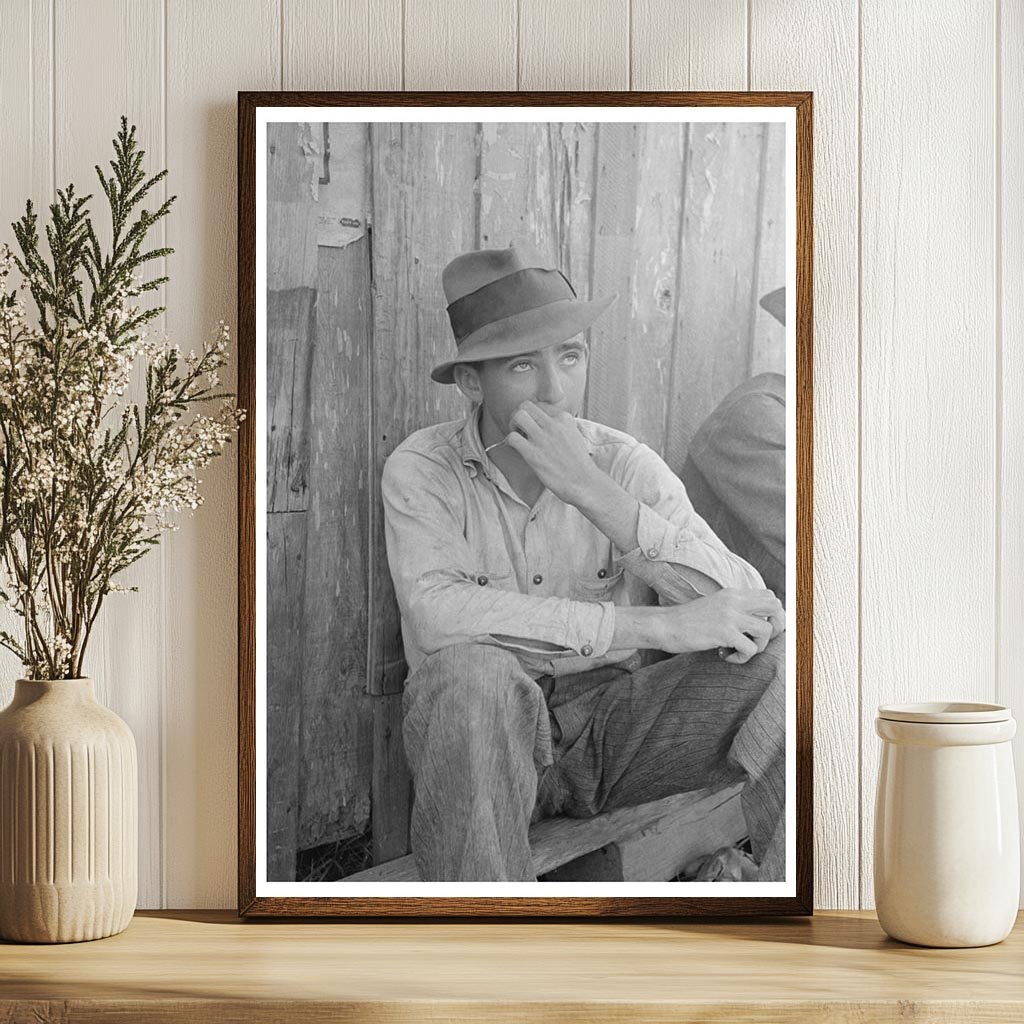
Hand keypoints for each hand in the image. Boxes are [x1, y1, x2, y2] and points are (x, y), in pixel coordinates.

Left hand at [504, 401, 601, 503]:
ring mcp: (543, 438)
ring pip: (518, 416)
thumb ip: (560, 426)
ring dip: (513, 425)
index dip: (533, 416)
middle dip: (519, 415)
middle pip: (526, 406)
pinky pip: (512, 437)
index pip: (540, 405)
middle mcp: (553, 424)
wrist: (584, 482)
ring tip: (518, 437)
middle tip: (521, 429)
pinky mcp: (533, 453)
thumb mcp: (574, 435)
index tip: (535, 428)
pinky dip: (509, 442)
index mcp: (565, 418)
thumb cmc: (578, 464)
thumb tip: (543, 423)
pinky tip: (517, 449)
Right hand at [656, 588, 784, 664]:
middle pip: (776, 607)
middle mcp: (735, 601)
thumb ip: (733, 608)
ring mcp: (730, 616)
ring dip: (758, 646)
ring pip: (767, 630)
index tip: (758, 629)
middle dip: (775, 628)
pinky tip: (726, 656)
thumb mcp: (714, 606)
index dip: (772, 615)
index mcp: (733, 594)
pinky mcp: (724, 632)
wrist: (664, 625)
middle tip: (757, 640)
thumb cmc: (688, 621)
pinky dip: (743, 658)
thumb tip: (755, 622)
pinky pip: (751, 648)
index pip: (770, 596)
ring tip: (738, 650)